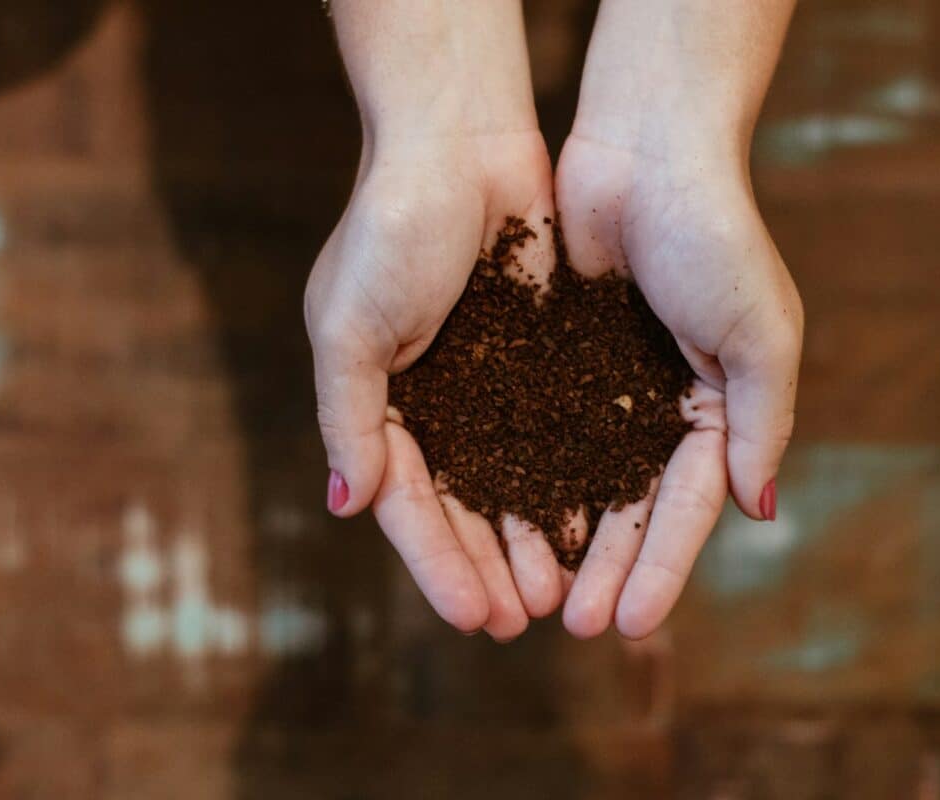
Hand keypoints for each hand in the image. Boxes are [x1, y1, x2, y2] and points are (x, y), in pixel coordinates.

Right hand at [306, 0, 560, 639]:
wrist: (462, 143)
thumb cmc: (392, 227)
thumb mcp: (349, 325)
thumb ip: (350, 416)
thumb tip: (347, 505)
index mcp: (379, 402)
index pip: (408, 502)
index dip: (438, 563)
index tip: (472, 617)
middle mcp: (434, 403)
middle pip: (462, 506)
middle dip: (489, 565)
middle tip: (523, 621)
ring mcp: (488, 385)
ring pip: (512, 480)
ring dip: (531, 537)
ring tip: (561, 592)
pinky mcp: (538, 359)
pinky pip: (554, 432)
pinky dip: (567, 478)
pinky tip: (592, 521)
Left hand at [554, 0, 800, 637]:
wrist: (646, 147)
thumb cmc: (716, 235)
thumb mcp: (759, 336)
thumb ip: (759, 424)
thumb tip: (762, 510)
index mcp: (718, 406)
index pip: (689, 506)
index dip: (663, 566)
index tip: (633, 623)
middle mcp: (660, 403)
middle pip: (630, 506)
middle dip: (606, 567)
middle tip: (577, 626)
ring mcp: (605, 381)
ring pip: (579, 477)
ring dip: (561, 537)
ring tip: (535, 594)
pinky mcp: (556, 353)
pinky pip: (539, 427)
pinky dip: (525, 474)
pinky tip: (503, 520)